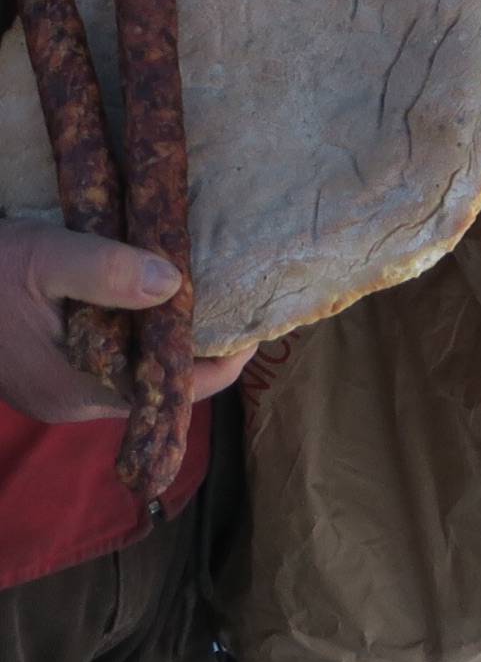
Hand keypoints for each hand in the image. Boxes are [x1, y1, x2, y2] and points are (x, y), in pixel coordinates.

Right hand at [0, 219, 253, 423]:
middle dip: (198, 350)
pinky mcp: (44, 377)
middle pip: (160, 388)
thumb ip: (107, 270)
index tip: (255, 324)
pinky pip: (105, 365)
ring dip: (163, 343)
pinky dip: (132, 338)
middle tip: (233, 301)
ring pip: (133, 376)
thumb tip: (174, 284)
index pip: (178, 394)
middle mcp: (75, 403)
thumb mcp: (46, 258)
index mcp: (83, 387)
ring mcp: (57, 394)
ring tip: (199, 298)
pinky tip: (144, 301)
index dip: (224, 361)